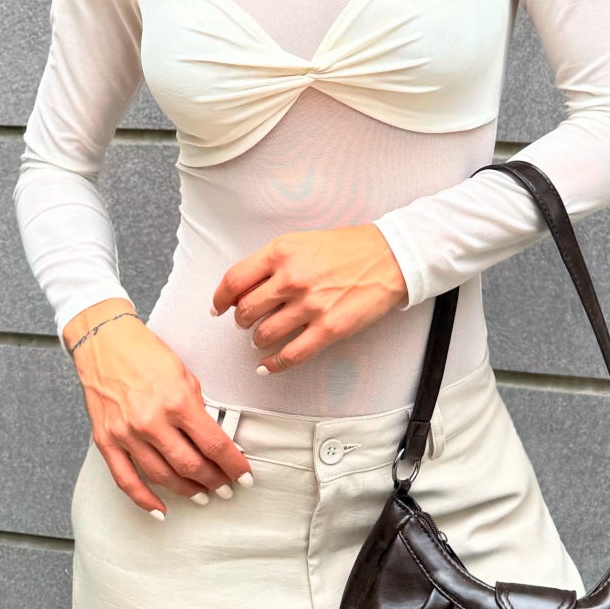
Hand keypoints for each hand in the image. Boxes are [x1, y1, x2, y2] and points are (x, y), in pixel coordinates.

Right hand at [65, 301, 252, 516]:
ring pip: (163, 476)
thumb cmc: (146, 353)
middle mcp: (152, 421)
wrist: (104, 342)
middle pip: (191, 465)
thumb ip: (197, 409)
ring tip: (202, 494)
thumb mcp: (184, 374)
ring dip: (187, 490)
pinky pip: (126, 480)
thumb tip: (213, 440)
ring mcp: (127, 434)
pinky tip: (160, 509)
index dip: (233, 465)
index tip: (244, 475)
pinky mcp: (106, 441)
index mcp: (177, 401)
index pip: (214, 444)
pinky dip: (144, 500)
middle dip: (214, 481)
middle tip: (227, 487)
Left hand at [210, 225, 408, 374]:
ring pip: (263, 335)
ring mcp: (310, 305)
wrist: (390, 257)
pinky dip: (273, 365)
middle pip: (245, 310)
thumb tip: (243, 289)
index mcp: (281, 252)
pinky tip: (267, 365)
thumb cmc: (348, 248)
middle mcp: (291, 278)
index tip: (218, 307)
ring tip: (263, 337)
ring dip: (258, 340)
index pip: (234, 280)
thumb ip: (271, 263)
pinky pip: (290, 355)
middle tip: (248, 321)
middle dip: (242, 320)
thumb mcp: (302, 242)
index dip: (220, 298)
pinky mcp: (328, 329)